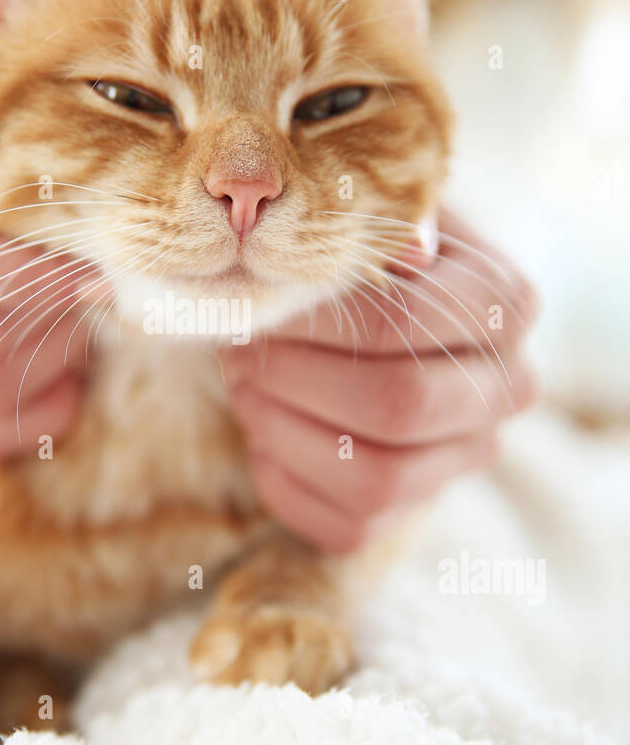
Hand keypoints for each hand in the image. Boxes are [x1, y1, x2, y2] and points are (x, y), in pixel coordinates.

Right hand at [0, 42, 87, 456]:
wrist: (4, 172)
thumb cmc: (17, 124)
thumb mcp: (4, 91)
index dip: (18, 278)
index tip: (91, 271)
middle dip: (51, 321)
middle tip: (99, 288)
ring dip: (54, 358)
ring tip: (81, 314)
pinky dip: (42, 408)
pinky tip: (69, 368)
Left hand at [221, 210, 537, 554]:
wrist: (381, 320)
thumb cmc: (370, 256)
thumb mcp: (377, 218)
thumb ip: (378, 223)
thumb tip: (403, 247)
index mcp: (505, 303)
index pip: (404, 325)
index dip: (314, 323)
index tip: (256, 306)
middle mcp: (505, 388)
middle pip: (396, 407)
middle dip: (295, 380)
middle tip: (238, 351)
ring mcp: (464, 458)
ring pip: (376, 480)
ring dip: (284, 433)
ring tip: (244, 388)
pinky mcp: (414, 511)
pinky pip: (347, 526)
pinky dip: (286, 482)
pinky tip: (263, 434)